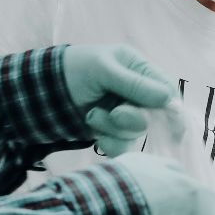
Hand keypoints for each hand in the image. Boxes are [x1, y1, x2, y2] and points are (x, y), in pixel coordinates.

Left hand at [60, 44, 180, 156]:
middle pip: (154, 116)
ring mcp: (124, 113)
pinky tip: (95, 133)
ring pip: (136, 133)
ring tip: (92, 116)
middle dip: (133, 119)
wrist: (41, 90)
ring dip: (114, 129)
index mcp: (139, 69)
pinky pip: (122, 145)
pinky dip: (110, 143)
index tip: (173, 126)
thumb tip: (168, 99)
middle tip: (115, 113)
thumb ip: (135, 84)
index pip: (168, 89)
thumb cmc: (74, 69)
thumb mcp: (104, 69)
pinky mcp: (112, 131)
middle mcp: (136, 93)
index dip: (172, 109)